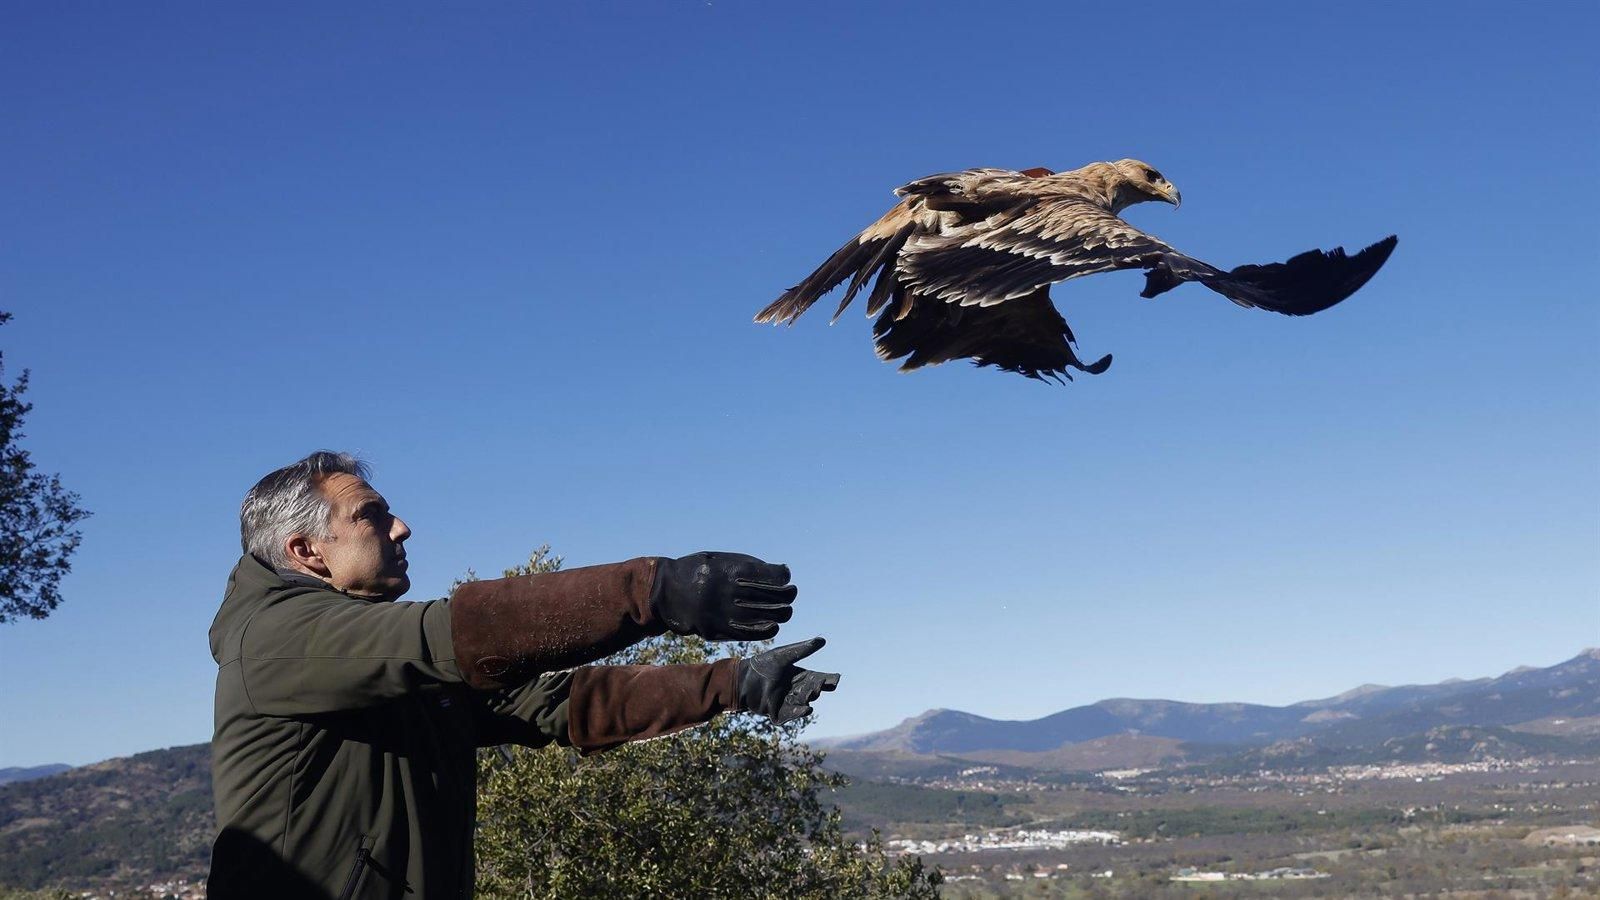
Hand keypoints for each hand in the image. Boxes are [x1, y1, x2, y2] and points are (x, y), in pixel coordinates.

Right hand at [651, 551, 795, 640]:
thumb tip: (782, 573)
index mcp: (730, 569)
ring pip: (767, 616)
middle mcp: (729, 590)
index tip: (785, 577)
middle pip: (774, 596)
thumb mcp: (720, 559)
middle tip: (790, 593)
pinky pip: (751, 633)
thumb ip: (746, 565)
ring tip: (784, 609)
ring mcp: (724, 611)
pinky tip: (772, 625)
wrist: (665, 590)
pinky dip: (766, 629)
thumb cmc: (697, 571)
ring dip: (781, 612)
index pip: (771, 576)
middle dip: (787, 594)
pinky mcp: (718, 629)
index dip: (783, 577)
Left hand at [737, 637, 839, 724]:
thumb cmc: (763, 664)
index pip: (819, 679)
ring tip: (813, 692)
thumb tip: (823, 640)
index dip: (828, 680)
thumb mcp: (784, 655)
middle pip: (813, 691)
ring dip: (809, 699)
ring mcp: (787, 702)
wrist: (743, 679)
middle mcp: (796, 690)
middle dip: (818, 688)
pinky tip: (807, 709)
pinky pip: (791, 715)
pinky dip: (799, 713)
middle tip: (820, 683)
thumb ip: (803, 650)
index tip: (836, 678)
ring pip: (804, 703)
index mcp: (800, 676)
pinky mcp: (777, 713)